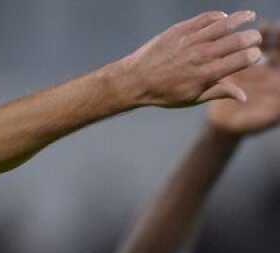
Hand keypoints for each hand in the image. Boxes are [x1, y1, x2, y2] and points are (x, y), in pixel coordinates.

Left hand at [116, 10, 261, 107]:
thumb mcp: (192, 98)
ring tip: (250, 15)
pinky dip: (218, 16)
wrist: (136, 80)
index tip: (256, 54)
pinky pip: (206, 18)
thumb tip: (243, 96)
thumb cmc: (165, 93)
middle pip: (236, 41)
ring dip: (241, 18)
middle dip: (251, 37)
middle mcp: (200, 56)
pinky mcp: (181, 29)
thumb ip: (219, 92)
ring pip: (224, 23)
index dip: (252, 56)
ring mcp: (191, 40)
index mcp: (205, 75)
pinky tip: (224, 17)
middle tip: (256, 37)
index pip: (239, 61)